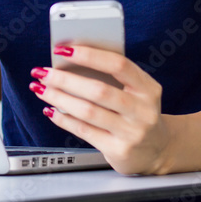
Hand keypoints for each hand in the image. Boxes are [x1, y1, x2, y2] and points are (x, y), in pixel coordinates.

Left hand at [29, 45, 169, 174]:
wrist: (159, 151)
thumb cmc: (138, 113)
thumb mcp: (136, 92)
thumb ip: (112, 78)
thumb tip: (70, 63)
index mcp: (148, 88)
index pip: (118, 65)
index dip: (89, 55)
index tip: (63, 50)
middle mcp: (143, 110)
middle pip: (98, 90)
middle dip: (65, 80)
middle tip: (43, 72)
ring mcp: (132, 132)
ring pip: (88, 112)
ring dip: (59, 98)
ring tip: (42, 89)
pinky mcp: (119, 150)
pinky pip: (84, 131)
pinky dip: (63, 119)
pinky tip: (51, 110)